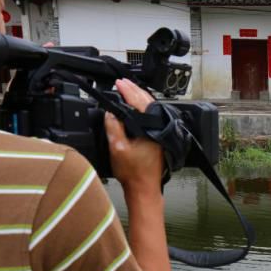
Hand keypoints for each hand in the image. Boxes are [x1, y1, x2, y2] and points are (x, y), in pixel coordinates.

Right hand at [105, 79, 162, 195]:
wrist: (144, 189)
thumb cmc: (134, 173)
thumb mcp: (118, 148)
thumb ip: (114, 127)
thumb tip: (110, 112)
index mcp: (152, 128)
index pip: (139, 103)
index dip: (128, 91)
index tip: (119, 83)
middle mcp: (159, 129)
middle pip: (148, 102)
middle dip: (134, 90)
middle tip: (122, 82)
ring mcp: (160, 133)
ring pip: (151, 109)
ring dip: (139, 98)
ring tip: (128, 89)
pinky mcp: (158, 138)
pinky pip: (151, 117)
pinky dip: (143, 108)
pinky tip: (137, 107)